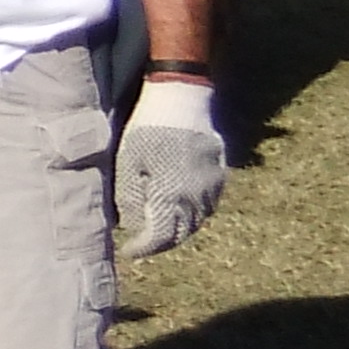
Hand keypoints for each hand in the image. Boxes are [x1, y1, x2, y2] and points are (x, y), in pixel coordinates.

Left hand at [114, 77, 226, 257]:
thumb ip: (130, 197)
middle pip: (183, 233)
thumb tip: (131, 224)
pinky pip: (209, 202)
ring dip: (180, 228)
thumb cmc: (147, 128)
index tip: (129, 251)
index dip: (144, 248)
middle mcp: (198, 196)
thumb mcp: (128, 162)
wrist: (181, 96)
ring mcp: (213, 184)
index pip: (161, 237)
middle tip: (144, 243)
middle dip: (162, 242)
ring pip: (199, 220)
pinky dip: (193, 211)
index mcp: (172, 196)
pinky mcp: (221, 171)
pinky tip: (179, 207)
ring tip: (160, 227)